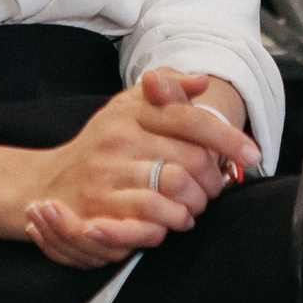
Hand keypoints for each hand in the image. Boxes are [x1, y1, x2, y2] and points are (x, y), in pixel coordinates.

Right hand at [21, 71, 259, 269]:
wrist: (51, 183)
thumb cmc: (102, 145)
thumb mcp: (128, 107)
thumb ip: (168, 90)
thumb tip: (201, 81)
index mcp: (130, 111)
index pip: (189, 118)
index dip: (227, 137)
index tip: (252, 153)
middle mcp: (118, 139)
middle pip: (192, 159)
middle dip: (213, 179)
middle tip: (213, 187)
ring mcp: (109, 175)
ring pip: (178, 189)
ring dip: (197, 203)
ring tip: (195, 204)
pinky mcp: (103, 209)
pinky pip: (156, 219)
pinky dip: (174, 222)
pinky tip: (175, 219)